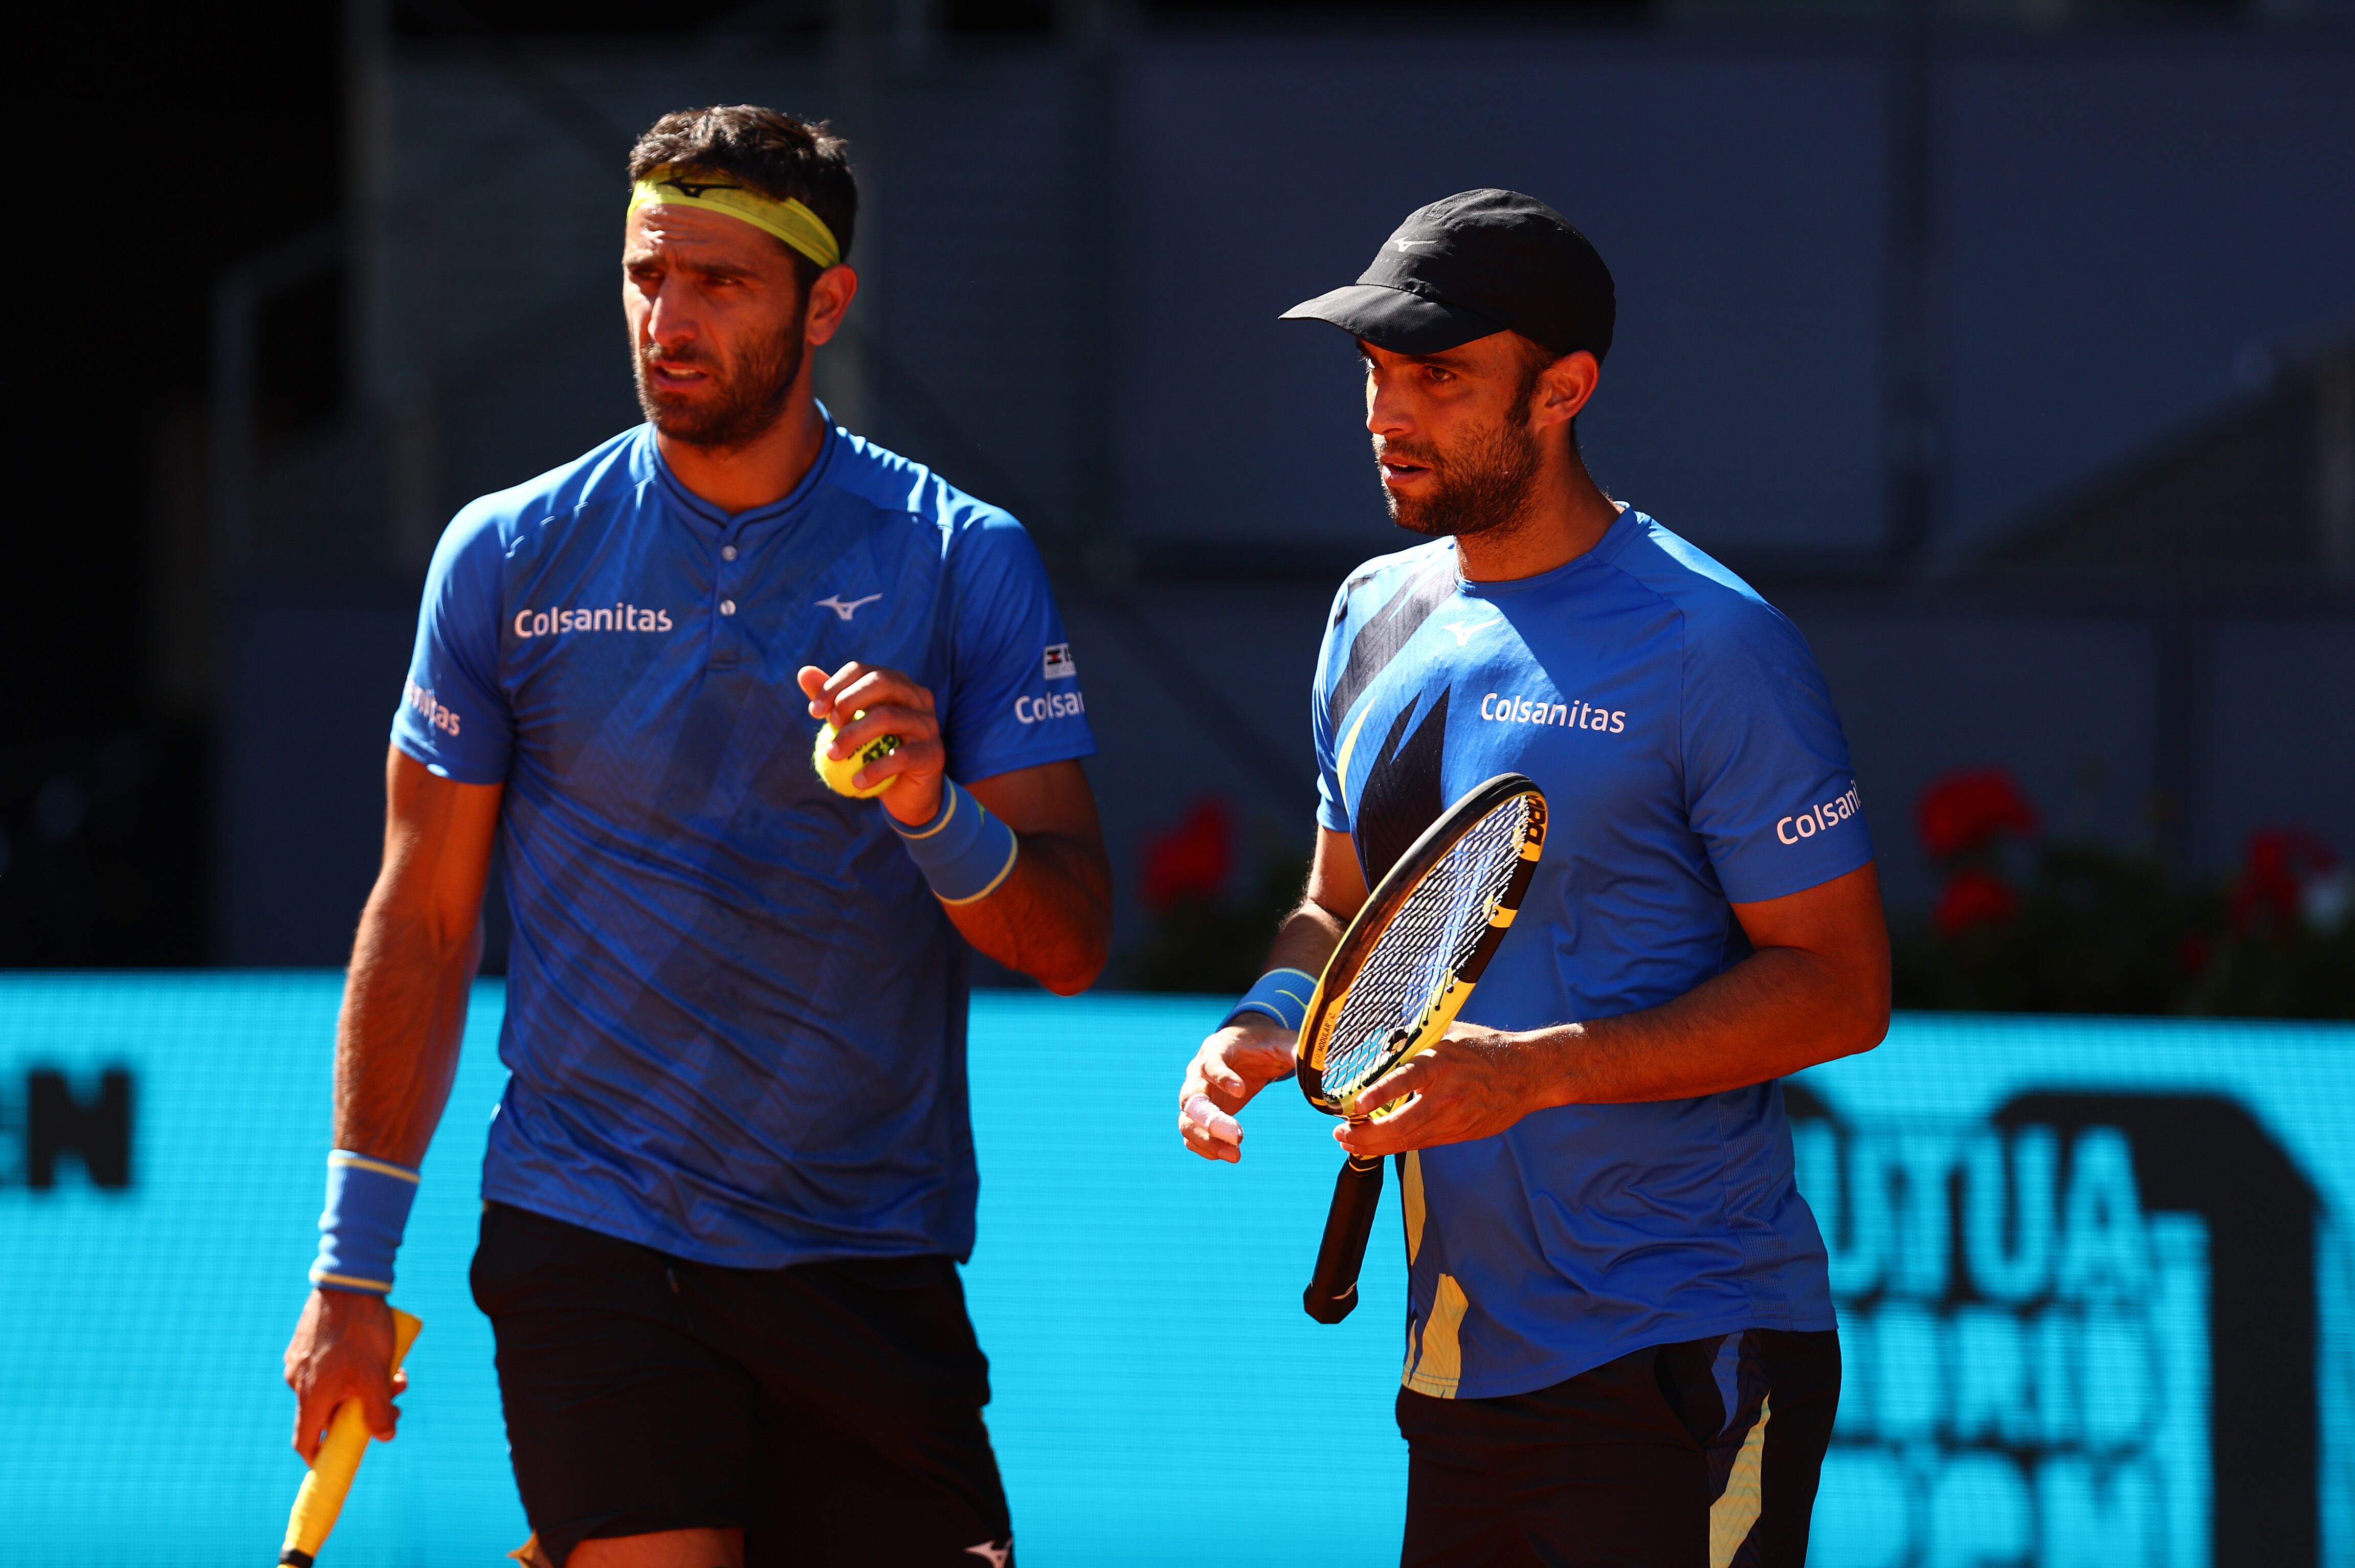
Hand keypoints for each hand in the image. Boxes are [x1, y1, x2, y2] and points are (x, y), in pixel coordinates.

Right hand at [284, 1288, 405, 1462]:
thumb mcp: (375, 1375)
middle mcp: (298, 1381)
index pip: (305, 1441)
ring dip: (365, 1387)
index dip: (320, 1457)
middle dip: (363, 1412)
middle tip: (395, 1399)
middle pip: (329, 1413)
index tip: (340, 1460)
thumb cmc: (361, 1331)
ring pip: (335, 1387)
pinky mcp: (308, 1342)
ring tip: (398, 1373)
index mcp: (310, 1395)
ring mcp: (301, 1360)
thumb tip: (384, 1437)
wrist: (350, 1282)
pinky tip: (381, 1354)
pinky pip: (331, 1367)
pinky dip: (354, 1369)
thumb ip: (377, 1411)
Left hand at [798, 661, 944, 825]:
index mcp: (897, 683)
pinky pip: (901, 757)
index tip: (814, 711)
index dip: (834, 685)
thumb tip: (804, 672)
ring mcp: (929, 724)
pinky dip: (875, 769)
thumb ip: (833, 700)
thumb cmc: (876, 753)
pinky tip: (857, 782)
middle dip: (848, 700)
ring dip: (853, 736)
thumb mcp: (852, 725)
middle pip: (881, 682)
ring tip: (832, 755)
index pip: (863, 670)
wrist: (908, 792)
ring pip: (888, 717)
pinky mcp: (933, 753)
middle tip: (829, 726)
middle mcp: (918, 697)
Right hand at [1177, 1020, 1297, 1162]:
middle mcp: (1198, 1072)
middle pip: (1192, 1098)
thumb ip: (1296, 1050)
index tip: (1241, 1091)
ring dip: (1206, 1140)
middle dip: (1211, 1120)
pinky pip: (1191, 1133)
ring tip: (1235, 1155)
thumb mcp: (1280, 1042)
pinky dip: (1203, 1147)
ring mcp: (1196, 1094)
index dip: (1221, 1076)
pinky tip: (1225, 1156)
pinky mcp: (1200, 1114)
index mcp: (1217, 1049)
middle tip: (1238, 1137)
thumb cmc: (1262, 1043)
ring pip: (1186, 1120)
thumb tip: (1321, 1063)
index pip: (1210, 1062)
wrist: (1245, 1047)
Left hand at [1335, 1021, 1562, 1157]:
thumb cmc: (1486, 1048)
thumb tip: (1380, 1041)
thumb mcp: (1450, 1034)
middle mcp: (1447, 1095)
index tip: (1357, 1104)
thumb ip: (1417, 1041)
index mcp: (1442, 1064)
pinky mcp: (1460, 1133)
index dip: (1380, 1093)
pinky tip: (1377, 1144)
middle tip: (1340, 1132)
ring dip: (1375, 1145)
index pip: (1406, 1079)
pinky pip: (1422, 1143)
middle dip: (1366, 1135)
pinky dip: (1397, 1145)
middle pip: (1402, 1125)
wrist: (1528, 1074)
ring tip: (1349, 1142)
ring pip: (1409, 1141)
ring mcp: (1455, 1119)